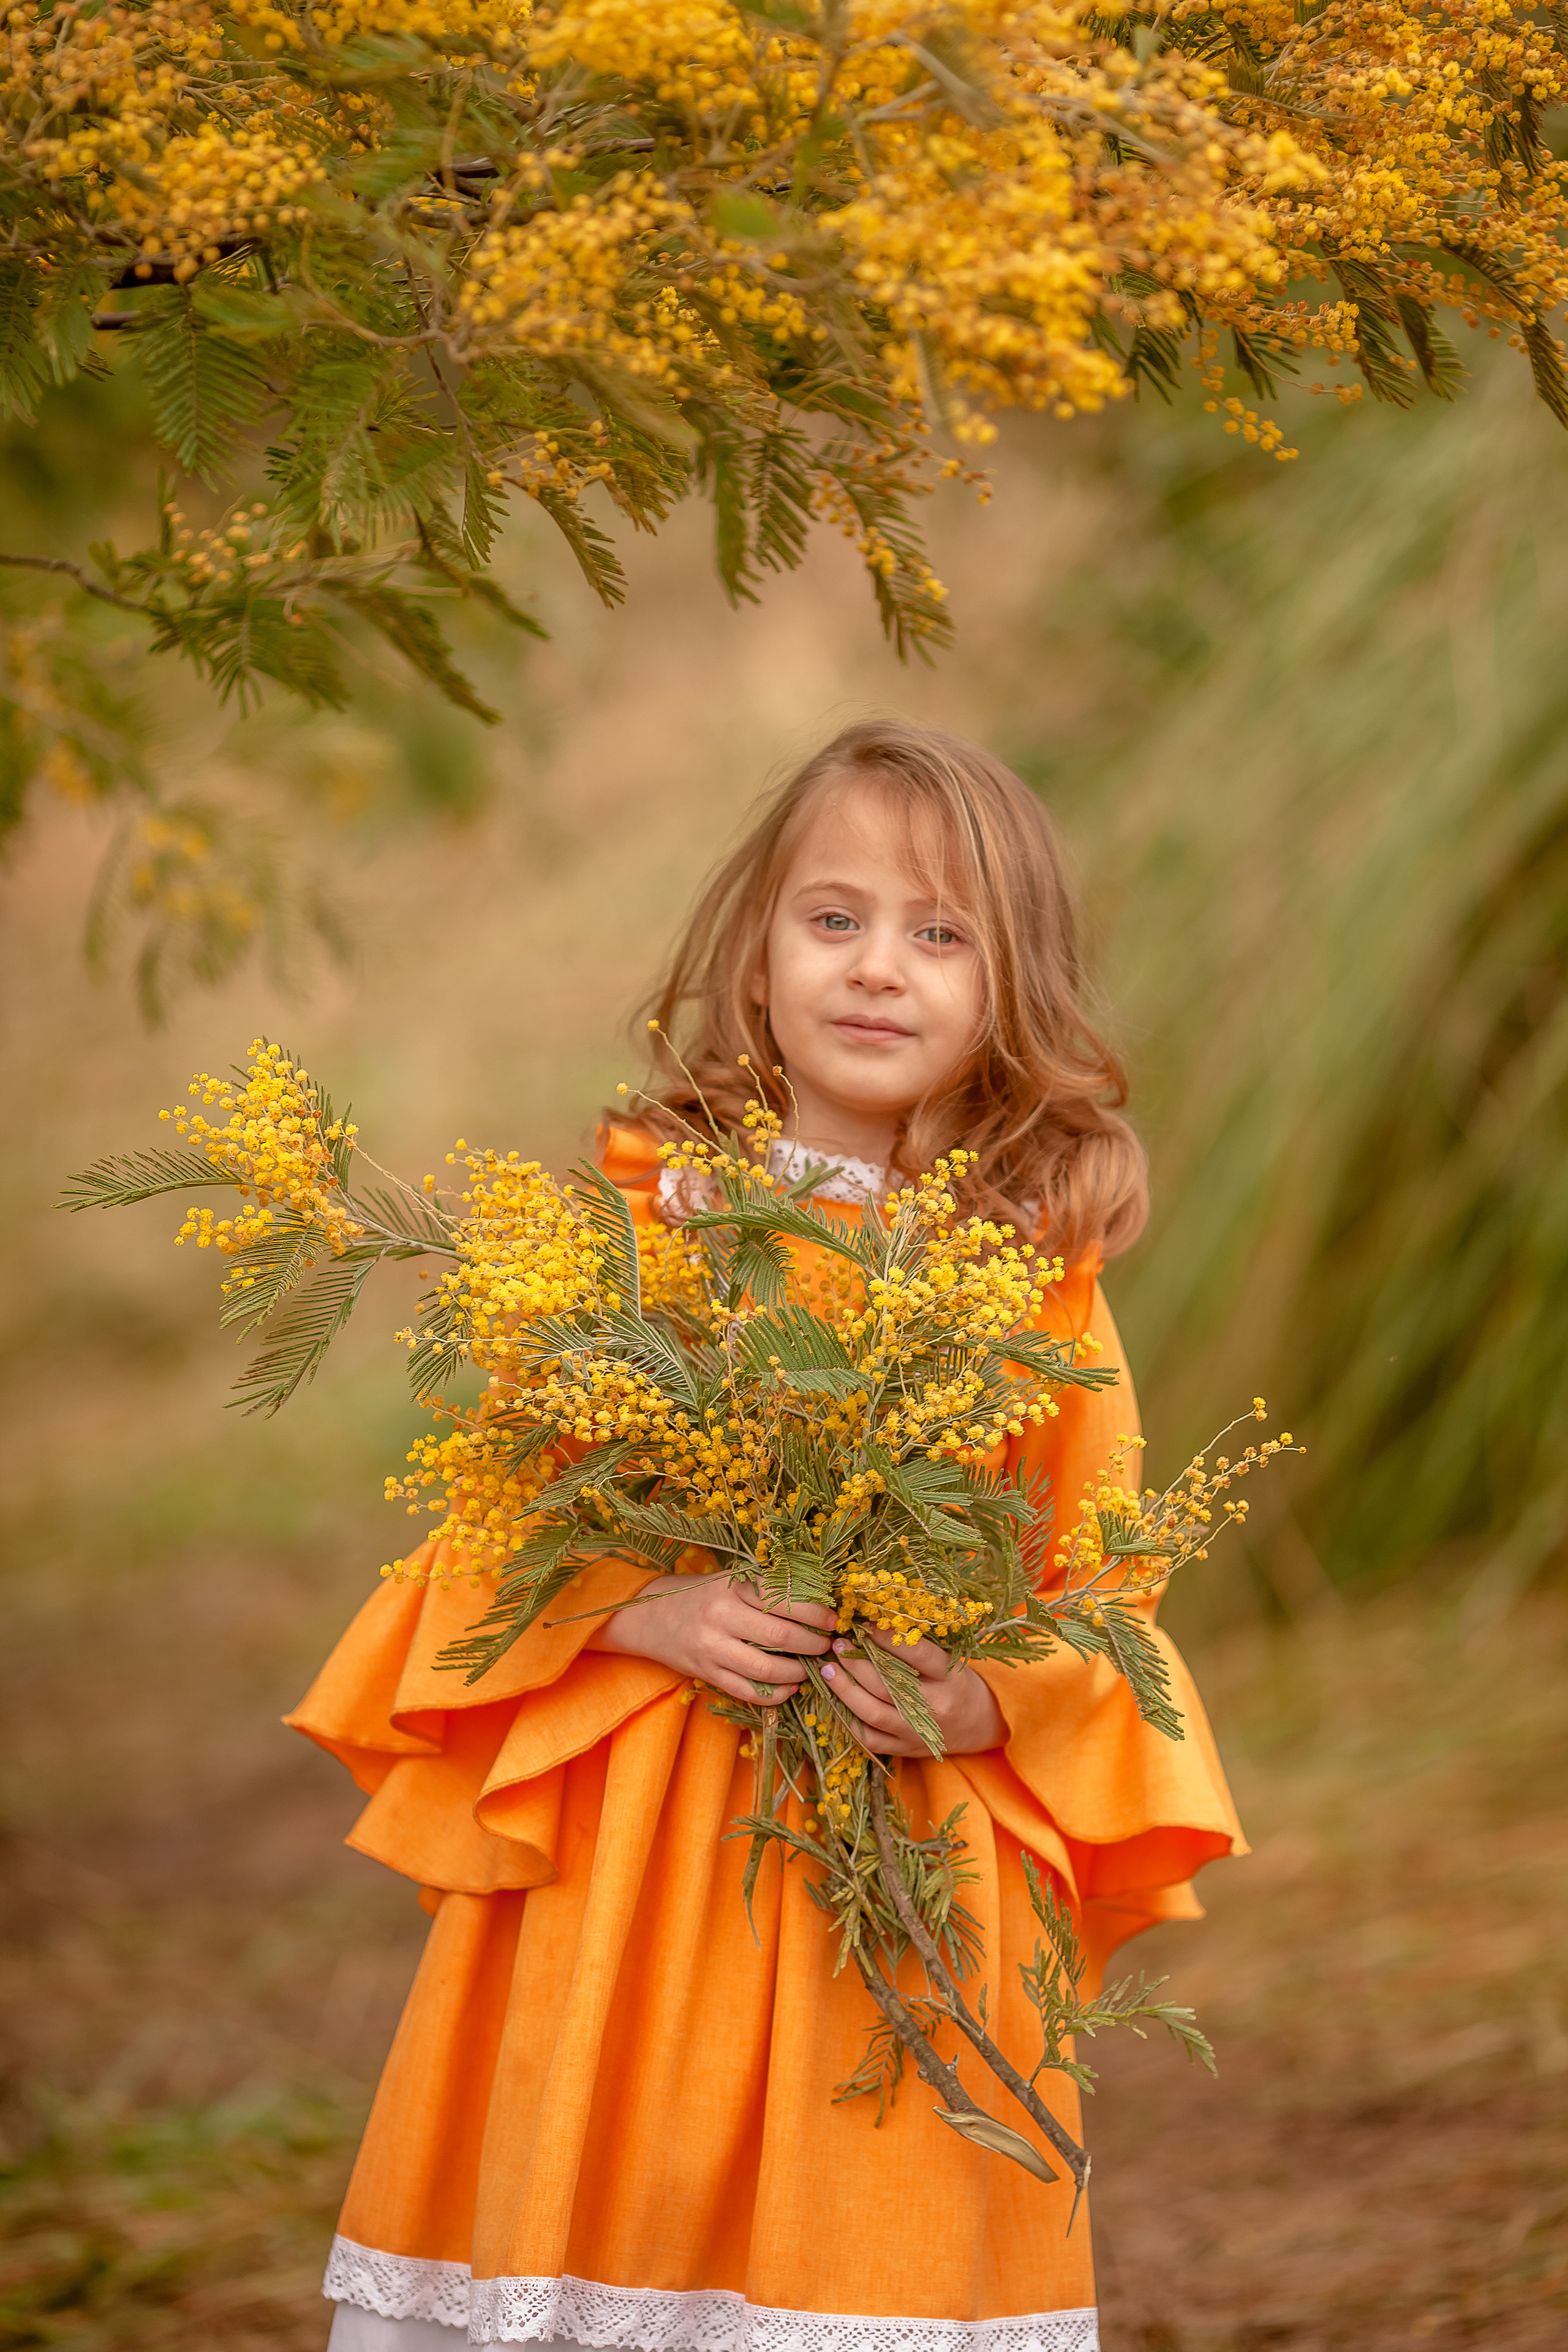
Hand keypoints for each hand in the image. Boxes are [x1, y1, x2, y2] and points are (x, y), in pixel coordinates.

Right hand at [591, 1574, 835, 1703]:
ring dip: (796, 1672)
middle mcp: (721, 1614)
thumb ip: (768, 1589)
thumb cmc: (706, 1596)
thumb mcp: (733, 1581)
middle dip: (812, 1643)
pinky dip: (773, 1694)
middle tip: (826, 1645)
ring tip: (808, 1669)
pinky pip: (746, 1690)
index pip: (784, 1598)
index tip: (832, 1620)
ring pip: (765, 1667)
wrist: (654, 1616)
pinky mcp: (706, 1672)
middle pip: (780, 1634)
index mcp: (733, 1586)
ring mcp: (711, 1646)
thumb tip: (820, 1603)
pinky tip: (788, 1688)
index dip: (815, 1612)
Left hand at [821, 1631, 1005, 1757]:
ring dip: (844, 1689)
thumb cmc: (957, 1683)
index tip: (863, 1624)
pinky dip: (848, 1720)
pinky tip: (834, 1700)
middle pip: (886, 1684)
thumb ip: (917, 1647)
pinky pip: (869, 1738)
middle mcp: (934, 1707)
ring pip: (872, 1713)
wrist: (978, 1725)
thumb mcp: (949, 1660)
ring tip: (827, 1669)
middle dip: (855, 1663)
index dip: (886, 1637)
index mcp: (950, 1678)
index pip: (916, 1653)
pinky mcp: (905, 1749)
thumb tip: (873, 1623)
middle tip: (837, 1644)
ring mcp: (918, 1732)